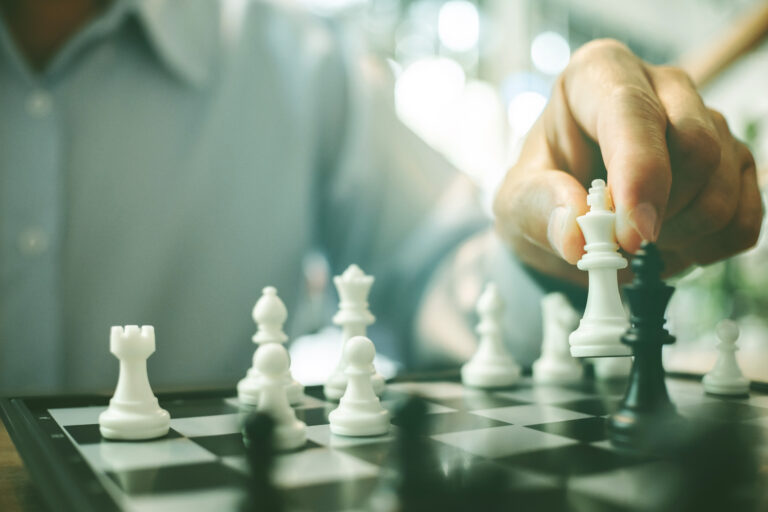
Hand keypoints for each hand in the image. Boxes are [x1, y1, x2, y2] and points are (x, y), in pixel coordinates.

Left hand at [494, 39, 762, 283]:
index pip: (630, 110)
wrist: (570, 217)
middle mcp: (660, 87)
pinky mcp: (733, 164)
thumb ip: (541, 210)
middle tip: (622, 243)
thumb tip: (576, 235)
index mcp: (597, 75)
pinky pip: (743, 217)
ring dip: (681, 233)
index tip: (632, 232)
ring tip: (638, 242)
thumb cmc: (542, 193)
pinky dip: (709, 247)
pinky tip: (672, 244)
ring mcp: (705, 122)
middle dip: (660, 210)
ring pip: (723, 183)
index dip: (638, 172)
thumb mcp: (516, 204)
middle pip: (695, 144)